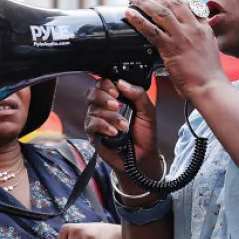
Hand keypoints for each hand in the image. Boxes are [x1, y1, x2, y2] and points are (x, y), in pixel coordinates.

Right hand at [83, 78, 161, 192]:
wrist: (143, 156)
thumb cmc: (145, 134)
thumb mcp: (148, 111)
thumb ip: (138, 94)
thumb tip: (121, 82)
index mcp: (117, 99)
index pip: (103, 84)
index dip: (107, 85)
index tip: (117, 92)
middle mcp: (104, 107)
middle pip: (92, 93)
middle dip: (104, 98)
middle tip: (117, 105)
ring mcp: (97, 120)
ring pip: (92, 110)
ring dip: (110, 117)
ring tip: (124, 126)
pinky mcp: (93, 134)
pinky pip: (91, 124)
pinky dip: (103, 126)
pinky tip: (114, 132)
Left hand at [124, 0, 229, 103]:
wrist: (211, 88)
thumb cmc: (209, 77)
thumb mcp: (210, 52)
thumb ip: (199, 41)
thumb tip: (188, 41)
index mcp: (204, 29)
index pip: (190, 5)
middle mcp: (193, 28)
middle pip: (174, 3)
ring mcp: (182, 37)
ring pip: (161, 11)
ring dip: (144, 2)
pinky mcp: (170, 48)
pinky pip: (151, 29)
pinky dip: (138, 19)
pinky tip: (129, 13)